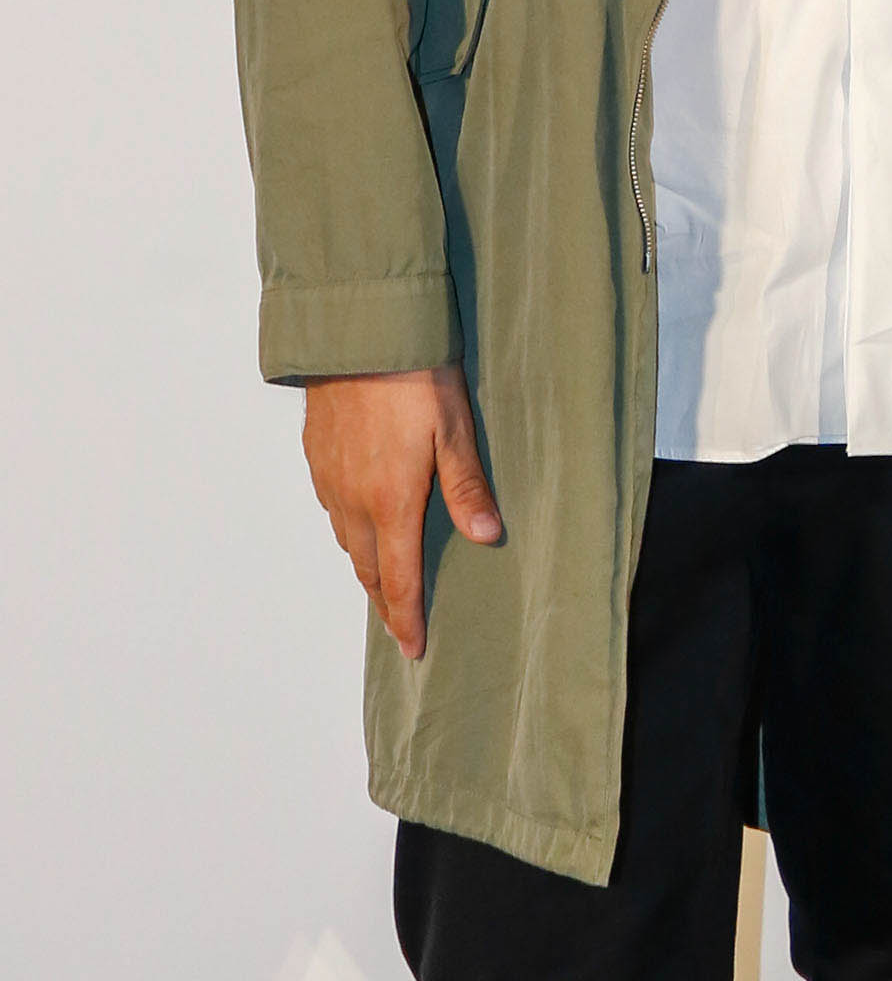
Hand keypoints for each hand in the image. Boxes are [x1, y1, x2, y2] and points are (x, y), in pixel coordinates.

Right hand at [301, 363, 501, 660]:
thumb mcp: (454, 432)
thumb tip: (486, 538)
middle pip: (366, 568)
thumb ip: (467, 488)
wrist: (356, 333)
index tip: (413, 647)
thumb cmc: (412, 378)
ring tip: (381, 583)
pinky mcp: (316, 453)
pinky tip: (358, 523)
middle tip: (399, 625)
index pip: (397, 578)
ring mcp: (329, 477)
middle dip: (383, 601)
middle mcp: (352, 499)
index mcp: (390, 502)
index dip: (406, 617)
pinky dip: (347, 529)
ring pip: (345, 539)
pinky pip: (331, 507)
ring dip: (364, 566)